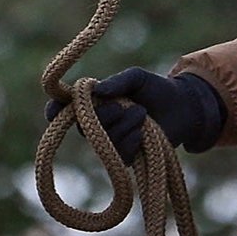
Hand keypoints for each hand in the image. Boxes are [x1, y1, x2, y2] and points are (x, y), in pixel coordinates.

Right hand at [45, 69, 225, 163]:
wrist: (182, 109)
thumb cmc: (156, 89)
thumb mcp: (138, 78)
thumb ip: (118, 82)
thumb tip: (96, 91)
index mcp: (94, 101)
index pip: (65, 107)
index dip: (55, 110)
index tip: (54, 110)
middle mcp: (97, 123)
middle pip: (83, 126)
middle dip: (104, 115)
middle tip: (123, 105)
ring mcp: (109, 142)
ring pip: (103, 140)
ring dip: (124, 126)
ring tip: (142, 114)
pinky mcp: (123, 157)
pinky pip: (118, 154)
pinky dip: (131, 140)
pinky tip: (143, 133)